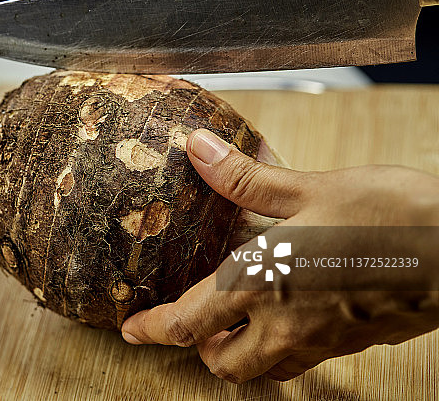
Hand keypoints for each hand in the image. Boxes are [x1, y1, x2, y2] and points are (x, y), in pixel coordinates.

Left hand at [120, 129, 438, 382]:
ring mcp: (321, 341)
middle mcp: (283, 324)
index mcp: (259, 285)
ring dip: (237, 352)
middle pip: (221, 362)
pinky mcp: (352, 343)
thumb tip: (198, 148)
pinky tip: (287, 313)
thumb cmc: (389, 216)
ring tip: (232, 321)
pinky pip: (303, 361)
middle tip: (188, 323)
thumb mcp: (308, 188)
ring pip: (263, 369)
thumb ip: (244, 178)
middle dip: (196, 348)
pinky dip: (280, 348)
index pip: (185, 323)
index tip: (131, 330)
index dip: (150, 329)